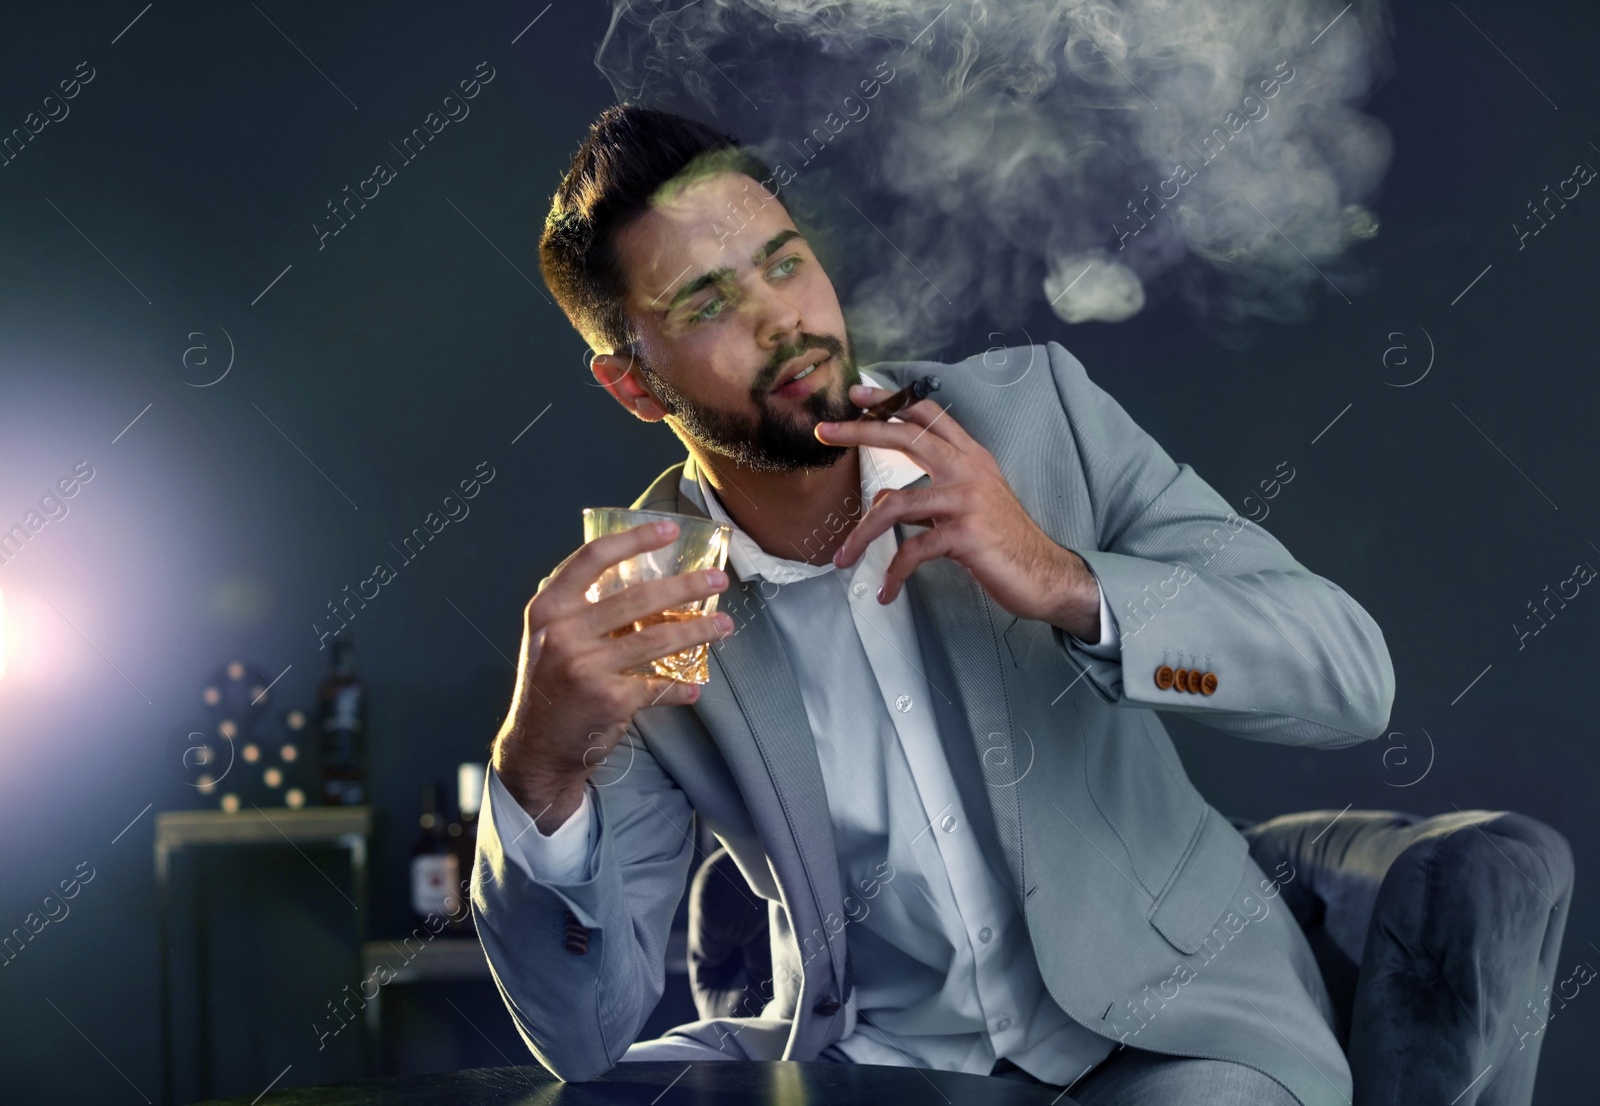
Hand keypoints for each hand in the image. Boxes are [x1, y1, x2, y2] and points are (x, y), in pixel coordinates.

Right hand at [491, 520, 732, 831]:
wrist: (536, 747)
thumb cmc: (552, 683)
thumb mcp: (551, 637)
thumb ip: (584, 608)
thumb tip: (646, 581)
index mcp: (550, 608)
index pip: (593, 558)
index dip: (634, 539)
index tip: (670, 530)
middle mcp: (564, 633)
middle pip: (637, 598)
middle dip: (686, 586)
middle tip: (717, 580)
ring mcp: (586, 667)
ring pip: (656, 639)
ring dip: (698, 631)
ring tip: (723, 625)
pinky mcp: (609, 700)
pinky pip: (658, 686)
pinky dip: (680, 688)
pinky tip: (694, 687)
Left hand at [815, 383, 1101, 638]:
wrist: (1044, 574)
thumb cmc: (1003, 542)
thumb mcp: (966, 507)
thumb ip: (927, 495)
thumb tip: (883, 493)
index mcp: (970, 457)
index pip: (927, 415)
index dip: (891, 402)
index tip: (857, 396)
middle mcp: (968, 470)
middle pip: (906, 437)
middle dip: (860, 431)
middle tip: (823, 431)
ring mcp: (967, 500)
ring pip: (895, 505)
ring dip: (861, 535)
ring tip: (842, 559)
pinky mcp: (965, 534)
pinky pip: (913, 550)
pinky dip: (895, 574)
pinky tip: (888, 592)